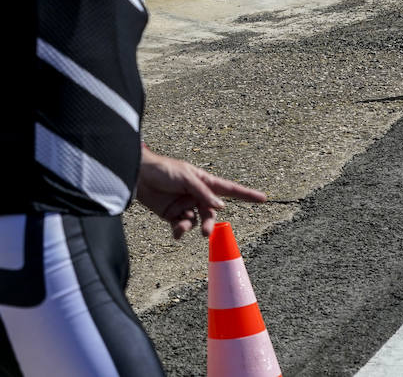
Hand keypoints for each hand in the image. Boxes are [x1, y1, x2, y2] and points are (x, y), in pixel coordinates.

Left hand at [136, 146, 266, 239]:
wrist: (138, 175)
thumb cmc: (162, 169)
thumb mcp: (185, 177)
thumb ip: (203, 192)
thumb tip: (221, 206)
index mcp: (204, 182)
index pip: (229, 189)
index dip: (246, 194)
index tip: (264, 198)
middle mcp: (197, 195)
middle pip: (211, 213)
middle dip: (210, 223)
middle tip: (207, 233)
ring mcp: (185, 206)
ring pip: (197, 222)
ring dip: (191, 226)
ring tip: (181, 226)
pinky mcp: (172, 215)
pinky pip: (182, 227)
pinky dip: (180, 230)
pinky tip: (176, 232)